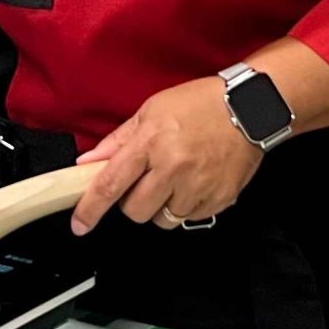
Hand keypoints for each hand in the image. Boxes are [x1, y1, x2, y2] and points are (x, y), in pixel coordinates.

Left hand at [71, 77, 262, 235]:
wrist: (248, 108)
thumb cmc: (200, 104)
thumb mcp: (151, 111)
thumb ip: (118, 141)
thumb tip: (89, 162)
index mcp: (151, 143)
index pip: (111, 184)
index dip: (91, 209)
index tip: (80, 225)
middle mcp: (173, 167)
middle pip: (136, 211)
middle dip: (134, 203)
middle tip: (146, 182)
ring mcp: (198, 186)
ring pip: (163, 220)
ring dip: (162, 206)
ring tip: (176, 179)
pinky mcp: (219, 199)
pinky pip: (190, 218)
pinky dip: (187, 206)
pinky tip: (195, 182)